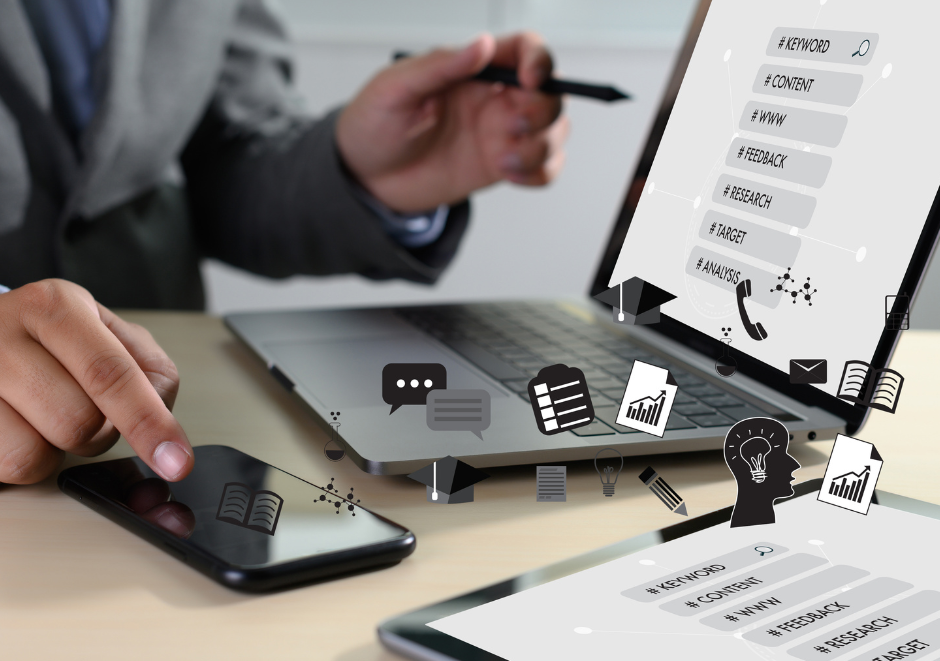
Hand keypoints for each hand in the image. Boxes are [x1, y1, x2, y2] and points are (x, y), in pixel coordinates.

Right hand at [0, 280, 192, 483]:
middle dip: (99, 433)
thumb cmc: (50, 341)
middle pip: (78, 421)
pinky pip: (4, 468)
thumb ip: (148, 370)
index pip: (111, 373)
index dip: (149, 422)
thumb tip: (162, 419)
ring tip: (45, 418)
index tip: (176, 461)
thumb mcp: (105, 334)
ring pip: (33, 454)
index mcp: (54, 306)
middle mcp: (1, 334)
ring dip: (55, 451)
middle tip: (87, 410)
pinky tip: (19, 428)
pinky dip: (24, 460)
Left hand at [336, 32, 569, 211]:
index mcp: (473, 69)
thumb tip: (481, 45)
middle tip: (512, 126)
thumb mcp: (395, 89)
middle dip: (543, 110)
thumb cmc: (373, 125)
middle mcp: (494, 98)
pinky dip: (541, 172)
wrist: (365, 179)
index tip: (531, 80)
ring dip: (543, 146)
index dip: (540, 60)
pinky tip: (511, 174)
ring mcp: (501, 133)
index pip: (525, 50)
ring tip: (505, 160)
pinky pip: (543, 167)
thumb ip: (440, 66)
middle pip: (551, 93)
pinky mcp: (501, 167)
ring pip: (554, 131)